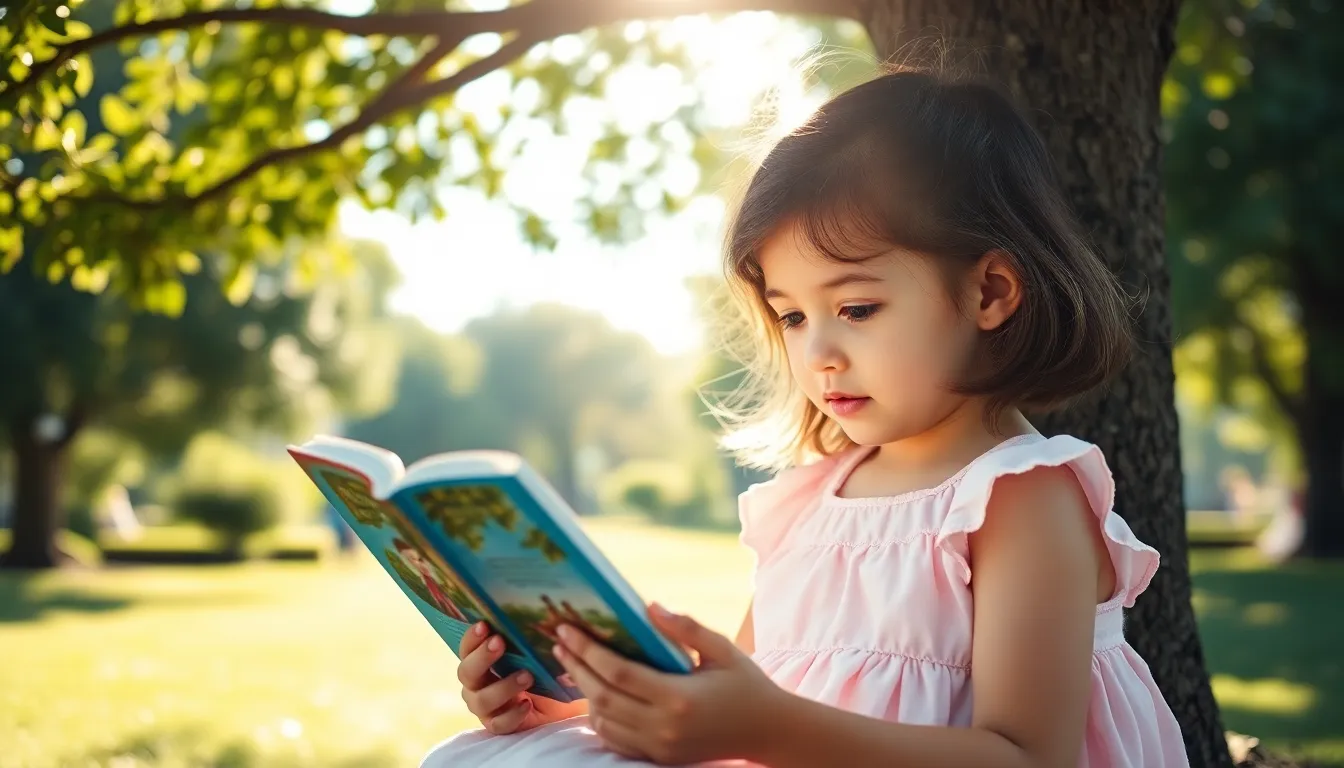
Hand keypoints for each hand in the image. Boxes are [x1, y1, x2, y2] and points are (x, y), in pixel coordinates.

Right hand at [457, 621, 587, 734]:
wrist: (561, 705)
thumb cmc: (544, 672)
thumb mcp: (539, 654)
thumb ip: (531, 640)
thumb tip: (540, 620)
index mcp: (480, 662)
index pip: (467, 648)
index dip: (471, 637)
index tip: (484, 624)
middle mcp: (477, 685)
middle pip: (466, 672)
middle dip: (481, 657)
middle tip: (500, 643)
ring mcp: (485, 708)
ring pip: (482, 700)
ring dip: (503, 686)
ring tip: (527, 676)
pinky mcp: (498, 726)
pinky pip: (499, 724)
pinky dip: (513, 713)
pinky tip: (527, 704)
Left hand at [553, 602, 779, 764]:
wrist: (769, 731)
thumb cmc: (747, 684)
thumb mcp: (722, 649)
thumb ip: (685, 628)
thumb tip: (649, 606)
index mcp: (679, 697)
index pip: (618, 672)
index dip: (587, 650)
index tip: (568, 629)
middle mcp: (665, 726)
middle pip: (603, 697)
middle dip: (577, 667)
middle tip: (559, 642)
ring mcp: (661, 746)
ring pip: (604, 722)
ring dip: (585, 694)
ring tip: (575, 664)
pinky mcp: (661, 757)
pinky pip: (617, 741)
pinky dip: (600, 719)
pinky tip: (596, 696)